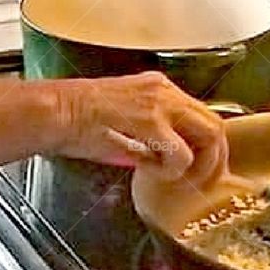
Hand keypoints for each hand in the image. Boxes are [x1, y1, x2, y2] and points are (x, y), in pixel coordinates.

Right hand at [50, 72, 229, 186]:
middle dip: (215, 158)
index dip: (208, 147)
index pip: (201, 116)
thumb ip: (149, 139)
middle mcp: (165, 90)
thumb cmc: (76, 121)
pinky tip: (150, 171)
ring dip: (198, 164)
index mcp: (159, 89)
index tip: (201, 168)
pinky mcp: (151, 120)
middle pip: (214, 123)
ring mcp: (160, 103)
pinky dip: (172, 169)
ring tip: (174, 177)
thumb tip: (163, 161)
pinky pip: (180, 152)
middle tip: (201, 181)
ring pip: (208, 134)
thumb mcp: (123, 125)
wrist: (55, 112)